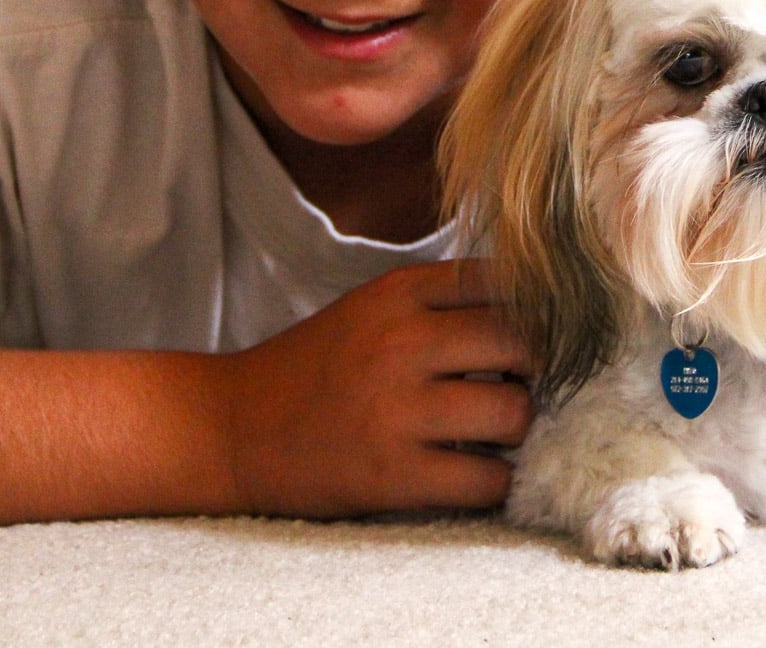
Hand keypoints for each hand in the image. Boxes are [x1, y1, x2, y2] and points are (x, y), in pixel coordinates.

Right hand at [213, 259, 532, 517]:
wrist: (229, 428)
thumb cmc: (316, 367)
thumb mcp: (372, 308)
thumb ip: (441, 301)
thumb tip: (536, 310)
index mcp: (399, 293)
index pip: (505, 283)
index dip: (534, 311)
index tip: (535, 333)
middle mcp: (401, 343)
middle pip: (523, 345)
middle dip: (534, 370)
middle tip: (518, 385)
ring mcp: (397, 410)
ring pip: (514, 413)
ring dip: (517, 428)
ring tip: (492, 432)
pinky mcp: (392, 475)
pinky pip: (487, 480)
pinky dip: (496, 482)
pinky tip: (476, 474)